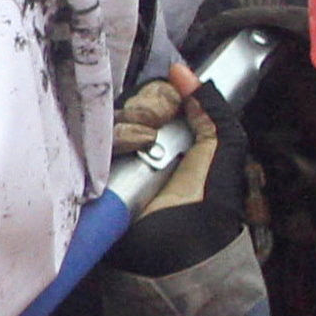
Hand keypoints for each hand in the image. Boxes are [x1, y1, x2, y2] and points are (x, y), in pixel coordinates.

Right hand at [108, 68, 248, 277]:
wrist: (181, 246)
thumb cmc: (209, 199)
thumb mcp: (225, 146)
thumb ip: (211, 105)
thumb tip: (181, 70)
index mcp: (174, 134)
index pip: (154, 96)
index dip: (158, 94)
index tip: (168, 102)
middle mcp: (143, 144)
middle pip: (129, 104)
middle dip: (143, 110)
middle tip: (154, 129)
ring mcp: (117, 161)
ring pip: (109, 122)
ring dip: (127, 128)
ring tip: (141, 147)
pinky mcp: (96, 177)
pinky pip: (91, 146)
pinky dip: (107, 144)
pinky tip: (120, 156)